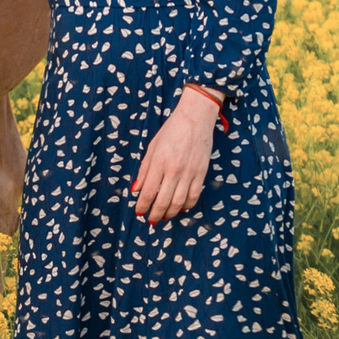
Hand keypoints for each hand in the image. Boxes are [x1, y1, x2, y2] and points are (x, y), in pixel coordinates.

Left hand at [131, 89, 219, 223]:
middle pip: (163, 201)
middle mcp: (174, 170)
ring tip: (164, 216)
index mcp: (159, 162)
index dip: (142, 206)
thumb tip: (136, 190)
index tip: (139, 212)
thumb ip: (144, 170)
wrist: (195, 118)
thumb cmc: (171, 130)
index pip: (148, 192)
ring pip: (179, 202)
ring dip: (170, 213)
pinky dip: (187, 205)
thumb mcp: (152, 147)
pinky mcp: (201, 173)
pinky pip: (194, 196)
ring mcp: (189, 173)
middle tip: (150, 219)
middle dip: (155, 214)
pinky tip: (180, 208)